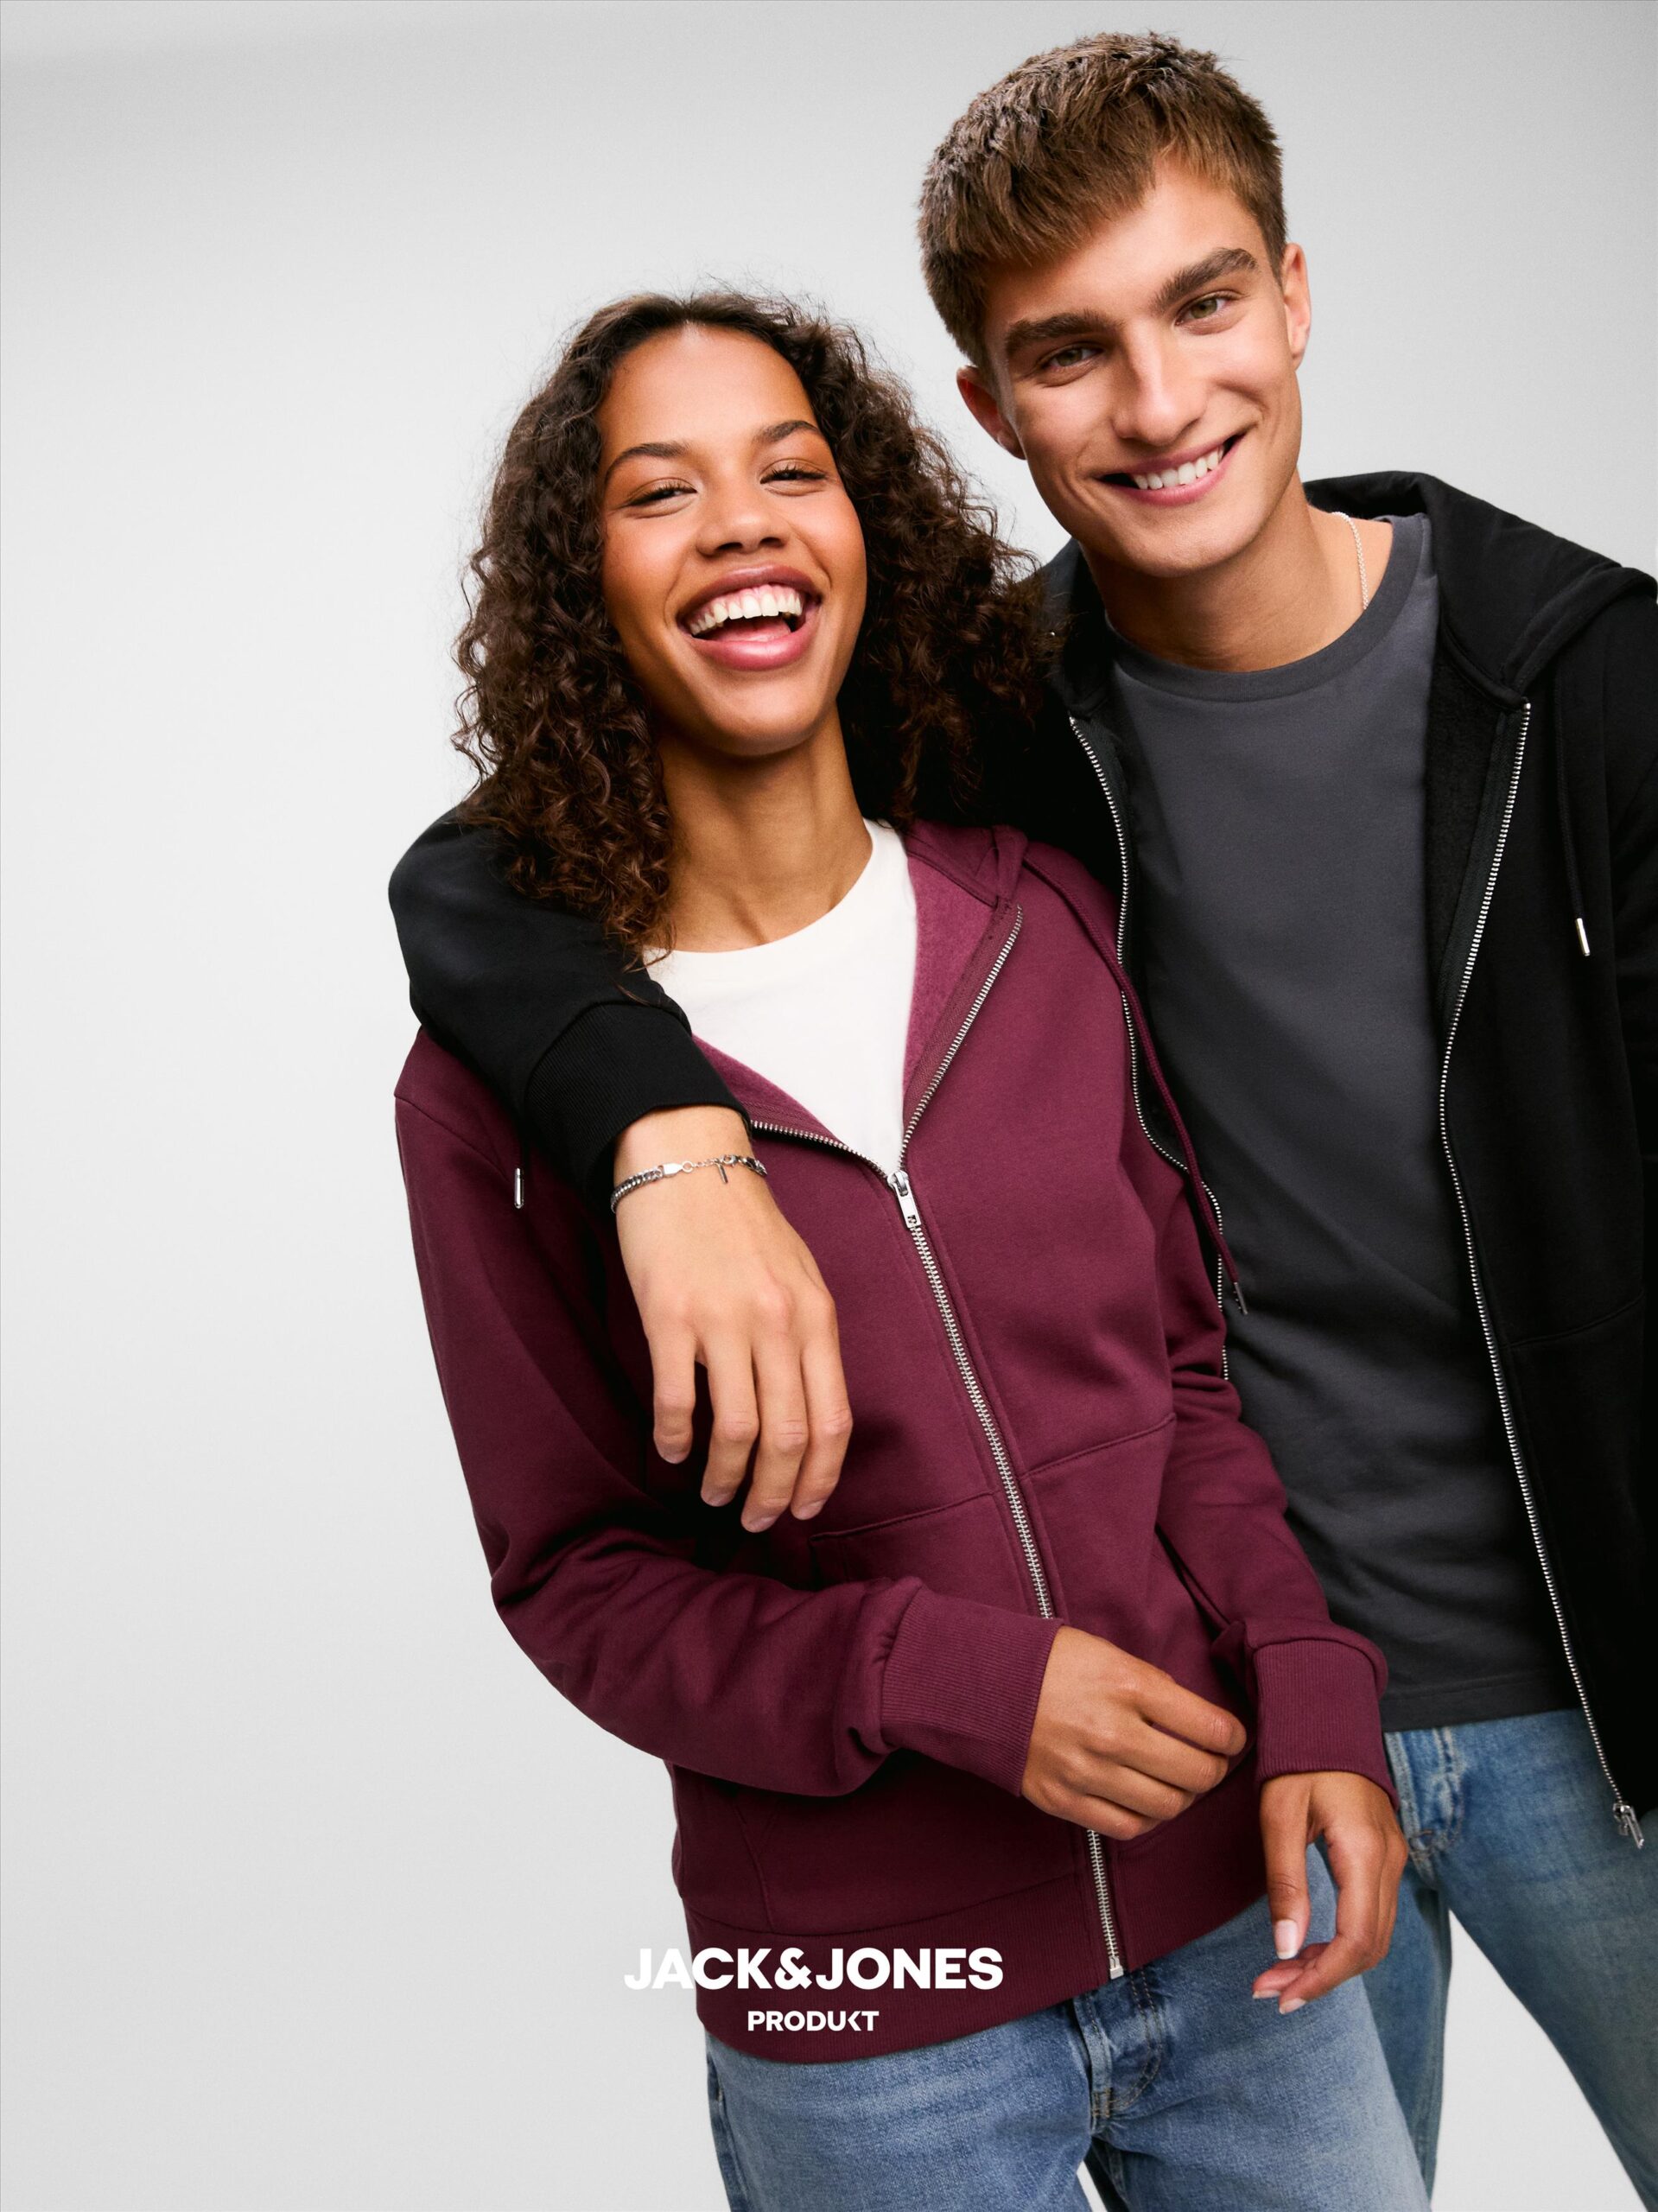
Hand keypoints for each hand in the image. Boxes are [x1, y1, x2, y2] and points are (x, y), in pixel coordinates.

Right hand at [613, 1107, 851, 1530]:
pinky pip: (678, 1400)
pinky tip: (672, 1451)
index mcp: (816, 1316)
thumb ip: (806, 1338)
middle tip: (757, 1520)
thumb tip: (807, 1412)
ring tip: (715, 1494)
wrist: (685, 1161)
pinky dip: (675, 1438)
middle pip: (788, 1435)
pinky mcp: (670, 1316)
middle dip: (775, 1493)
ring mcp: (723, 1320)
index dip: (820, 1477)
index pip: (833, 1419)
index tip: (804, 1509)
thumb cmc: (741, 1223)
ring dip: (726, 1477)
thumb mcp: (798, 1275)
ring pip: (737, 1429)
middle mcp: (778, 1322)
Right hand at [1021, 1626, 1246, 1839]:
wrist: (980, 1683)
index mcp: (1128, 1686)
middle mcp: (1113, 1733)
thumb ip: (1153, 1687)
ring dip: (1183, 1797)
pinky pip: (1127, 1827)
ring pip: (1167, 1806)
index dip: (1233, 1737)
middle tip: (1211, 1762)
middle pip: (1196, 1773)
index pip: (1210, 1727)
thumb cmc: (1048, 1661)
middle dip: (1214, 1770)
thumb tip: (1196, 1720)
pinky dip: (1147, 1818)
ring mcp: (1087, 1772)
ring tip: (1178, 1782)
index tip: (1232, 1738)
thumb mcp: (1108, 1653)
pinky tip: (1146, 1800)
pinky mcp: (1065, 1800)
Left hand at [1251, 1771, 1407, 2011]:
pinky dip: (1341, 1942)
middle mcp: (1390, 1862)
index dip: (1322, 1977)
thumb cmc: (1299, 1760)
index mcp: (1366, 1853)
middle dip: (1320, 1977)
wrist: (1327, 1718)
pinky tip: (1306, 1946)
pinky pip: (1372, 1917)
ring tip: (1280, 1974)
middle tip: (1270, 1989)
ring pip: (1373, 1936)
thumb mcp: (1280, 1816)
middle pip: (1369, 1947)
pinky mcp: (1385, 1859)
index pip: (1357, 1940)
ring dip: (1329, 1963)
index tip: (1282, 1995)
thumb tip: (1285, 1948)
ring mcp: (1393, 1861)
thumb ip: (1286, 1881)